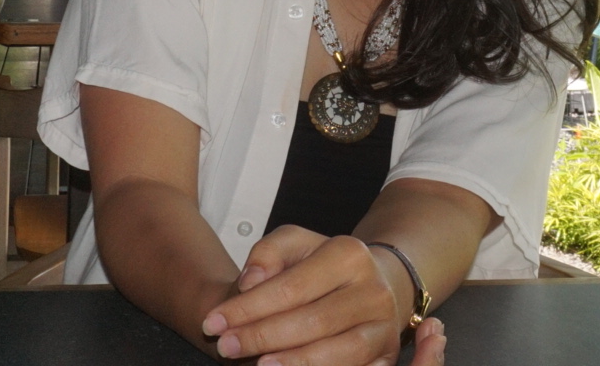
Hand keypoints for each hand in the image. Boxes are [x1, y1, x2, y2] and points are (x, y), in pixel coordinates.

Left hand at [201, 227, 420, 365]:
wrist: (378, 284)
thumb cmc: (324, 267)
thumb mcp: (295, 245)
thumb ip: (268, 253)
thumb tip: (251, 281)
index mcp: (349, 254)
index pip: (290, 287)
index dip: (248, 308)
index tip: (213, 322)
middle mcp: (373, 290)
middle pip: (313, 322)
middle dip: (262, 338)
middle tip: (225, 347)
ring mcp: (384, 327)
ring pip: (339, 354)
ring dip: (294, 364)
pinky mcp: (386, 356)